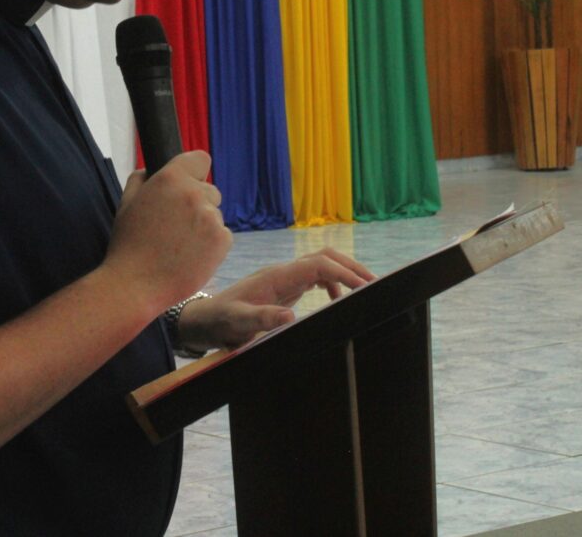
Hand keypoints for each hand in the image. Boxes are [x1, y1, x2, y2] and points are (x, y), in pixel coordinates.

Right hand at [103, 151, 232, 315]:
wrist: (136, 284)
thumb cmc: (129, 244)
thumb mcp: (126, 202)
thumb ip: (141, 178)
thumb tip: (152, 170)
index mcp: (171, 178)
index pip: (201, 159)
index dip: (194, 172)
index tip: (188, 184)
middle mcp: (194, 193)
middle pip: (211, 190)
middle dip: (198, 203)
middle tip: (176, 225)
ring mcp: (211, 217)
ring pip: (215, 215)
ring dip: (203, 226)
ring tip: (179, 245)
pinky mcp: (222, 240)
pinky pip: (223, 236)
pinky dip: (211, 245)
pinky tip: (190, 256)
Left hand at [176, 248, 374, 352]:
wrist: (205, 318)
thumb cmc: (220, 321)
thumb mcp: (238, 323)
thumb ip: (262, 318)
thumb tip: (290, 315)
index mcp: (276, 277)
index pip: (317, 265)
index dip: (343, 272)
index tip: (365, 287)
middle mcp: (283, 272)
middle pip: (324, 257)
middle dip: (351, 267)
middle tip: (376, 284)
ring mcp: (284, 278)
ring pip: (321, 265)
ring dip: (344, 273)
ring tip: (365, 291)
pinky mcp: (283, 287)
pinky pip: (314, 277)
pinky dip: (331, 284)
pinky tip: (336, 302)